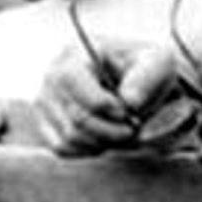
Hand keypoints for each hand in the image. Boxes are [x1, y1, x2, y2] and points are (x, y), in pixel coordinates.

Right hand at [34, 37, 195, 155]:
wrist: (138, 80)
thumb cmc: (147, 68)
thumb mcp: (157, 63)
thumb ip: (146, 78)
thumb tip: (128, 102)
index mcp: (76, 52)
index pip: (71, 80)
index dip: (102, 104)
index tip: (127, 111)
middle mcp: (52, 74)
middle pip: (76, 117)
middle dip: (111, 130)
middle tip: (133, 128)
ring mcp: (44, 101)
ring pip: (69, 137)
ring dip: (103, 142)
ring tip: (122, 131)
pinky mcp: (45, 124)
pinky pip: (62, 148)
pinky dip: (88, 150)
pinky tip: (105, 137)